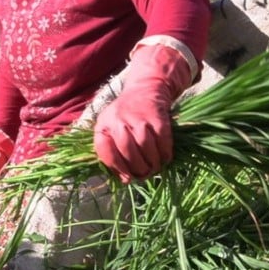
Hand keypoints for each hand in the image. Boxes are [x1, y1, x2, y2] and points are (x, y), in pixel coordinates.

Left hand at [93, 42, 193, 181]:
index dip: (116, 167)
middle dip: (137, 167)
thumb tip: (126, 181)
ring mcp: (139, 116)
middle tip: (145, 175)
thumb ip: (115, 154)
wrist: (146, 89)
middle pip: (127, 149)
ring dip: (152, 162)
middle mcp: (119, 118)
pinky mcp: (158, 116)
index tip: (127, 177)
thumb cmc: (126, 117)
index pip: (105, 150)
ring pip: (145, 146)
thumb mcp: (112, 130)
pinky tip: (165, 158)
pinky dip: (164, 153)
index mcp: (104, 124)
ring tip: (155, 168)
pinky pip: (162, 139)